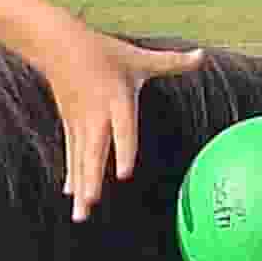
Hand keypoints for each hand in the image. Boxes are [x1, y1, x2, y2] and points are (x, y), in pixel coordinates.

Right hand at [43, 36, 203, 219]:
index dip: (123, 150)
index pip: (122, 127)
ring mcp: (81, 124)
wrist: (57, 45)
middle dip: (92, 178)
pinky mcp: (71, 127)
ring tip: (82, 215)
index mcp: (116, 99)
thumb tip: (204, 54)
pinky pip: (73, 156)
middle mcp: (97, 115)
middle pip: (94, 150)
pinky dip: (73, 177)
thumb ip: (171, 62)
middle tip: (92, 203)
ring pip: (80, 159)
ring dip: (81, 187)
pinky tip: (74, 199)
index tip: (123, 174)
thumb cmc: (103, 51)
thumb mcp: (137, 57)